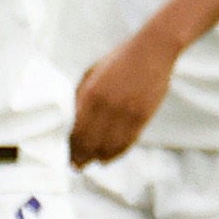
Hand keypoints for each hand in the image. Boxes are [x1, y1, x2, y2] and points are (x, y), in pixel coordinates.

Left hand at [68, 28, 179, 166]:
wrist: (151, 52)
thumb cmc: (119, 59)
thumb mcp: (93, 72)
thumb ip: (82, 95)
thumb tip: (73, 119)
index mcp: (91, 93)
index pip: (77, 129)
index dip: (71, 146)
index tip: (67, 154)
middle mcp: (107, 106)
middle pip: (91, 141)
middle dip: (82, 156)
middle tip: (76, 166)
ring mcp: (126, 113)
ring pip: (109, 146)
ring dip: (99, 158)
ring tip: (92, 164)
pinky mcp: (142, 117)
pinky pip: (127, 142)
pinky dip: (116, 153)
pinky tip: (108, 157)